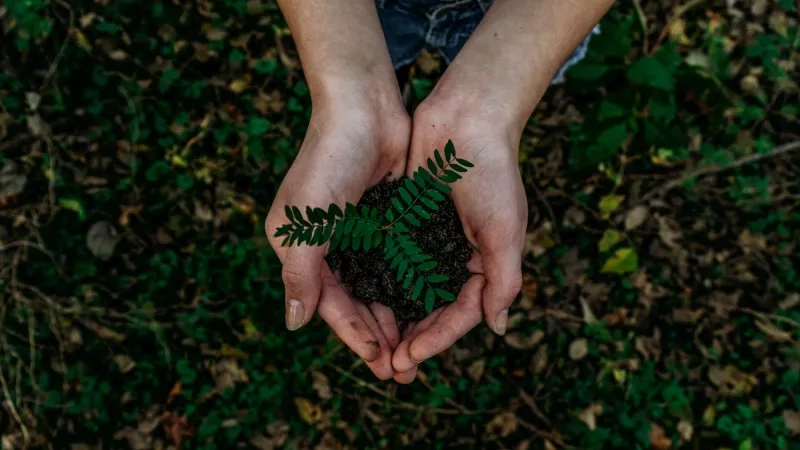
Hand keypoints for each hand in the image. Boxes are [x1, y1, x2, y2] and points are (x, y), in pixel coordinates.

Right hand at [266, 91, 409, 379]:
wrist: (363, 107)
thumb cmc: (328, 161)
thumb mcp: (305, 222)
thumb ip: (299, 274)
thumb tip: (294, 324)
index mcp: (300, 248)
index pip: (329, 304)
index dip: (354, 335)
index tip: (380, 361)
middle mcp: (328, 245)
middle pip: (355, 302)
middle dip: (378, 336)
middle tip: (403, 369)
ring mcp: (358, 233)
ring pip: (378, 287)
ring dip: (395, 318)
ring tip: (417, 348)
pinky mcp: (385, 219)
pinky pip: (397, 263)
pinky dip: (409, 286)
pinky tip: (427, 307)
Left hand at [390, 97, 526, 382]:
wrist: (466, 118)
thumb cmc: (492, 172)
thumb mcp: (505, 230)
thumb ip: (503, 280)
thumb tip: (498, 328)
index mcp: (484, 263)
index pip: (460, 314)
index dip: (437, 339)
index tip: (410, 358)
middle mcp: (456, 257)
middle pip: (432, 310)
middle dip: (412, 339)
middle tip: (388, 367)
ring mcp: (430, 240)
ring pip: (408, 291)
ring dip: (393, 319)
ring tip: (373, 346)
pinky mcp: (406, 222)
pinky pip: (391, 260)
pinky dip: (379, 282)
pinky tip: (361, 301)